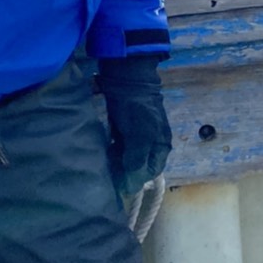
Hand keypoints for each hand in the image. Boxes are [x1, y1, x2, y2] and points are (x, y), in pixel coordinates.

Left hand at [98, 56, 172, 198]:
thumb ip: (136, 159)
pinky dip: (113, 152)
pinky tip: (102, 154)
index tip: (116, 185)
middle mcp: (152, 143)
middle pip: (139, 165)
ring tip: (102, 167)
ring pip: (128, 156)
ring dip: (117, 163)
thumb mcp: (139, 135)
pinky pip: (120, 146)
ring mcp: (139, 134)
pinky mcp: (126, 127)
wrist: (127, 76)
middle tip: (106, 177)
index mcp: (160, 146)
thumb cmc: (135, 107)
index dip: (134, 180)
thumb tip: (131, 183)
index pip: (149, 173)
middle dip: (124, 172)